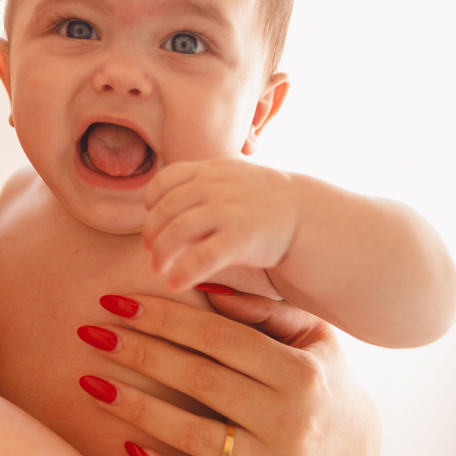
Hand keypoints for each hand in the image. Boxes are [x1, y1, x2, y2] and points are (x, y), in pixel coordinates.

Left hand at [83, 292, 380, 455]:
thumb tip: (202, 284)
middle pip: (198, 380)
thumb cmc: (321, 382)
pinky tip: (130, 448)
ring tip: (91, 383)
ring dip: (135, 408)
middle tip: (90, 332)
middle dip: (138, 353)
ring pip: (193, 436)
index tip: (117, 301)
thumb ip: (261, 309)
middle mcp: (292, 422)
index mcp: (300, 373)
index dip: (164, 317)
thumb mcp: (310, 337)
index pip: (218, 337)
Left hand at [142, 159, 297, 290]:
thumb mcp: (229, 180)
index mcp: (211, 170)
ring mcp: (228, 210)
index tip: (151, 218)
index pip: (166, 178)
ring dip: (161, 253)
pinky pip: (201, 257)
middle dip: (152, 231)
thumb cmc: (260, 204)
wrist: (306, 217)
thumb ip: (198, 186)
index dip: (152, 200)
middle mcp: (215, 186)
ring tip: (158, 269)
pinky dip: (183, 272)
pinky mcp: (240, 237)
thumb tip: (157, 207)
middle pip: (166, 208)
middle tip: (149, 250)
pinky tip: (175, 284)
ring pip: (177, 231)